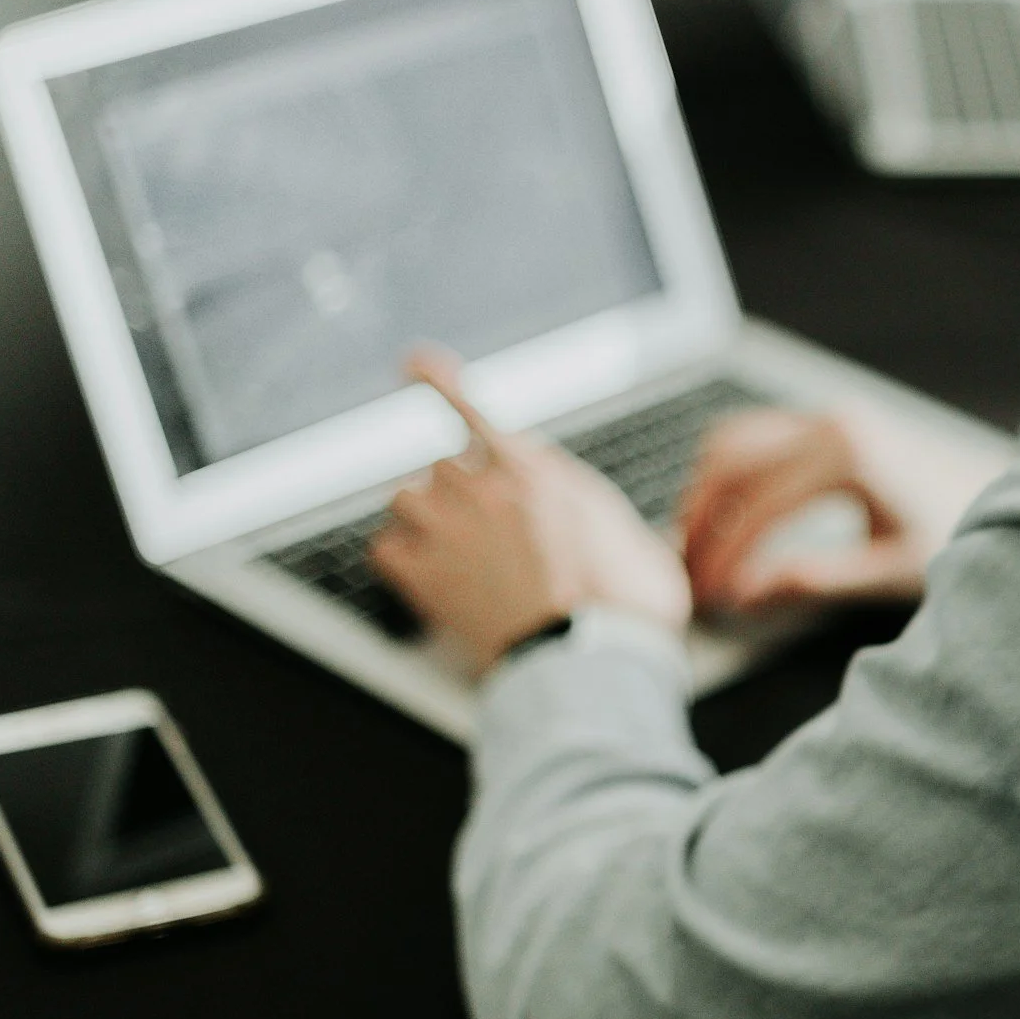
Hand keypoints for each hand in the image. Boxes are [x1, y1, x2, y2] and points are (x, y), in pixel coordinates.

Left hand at [371, 353, 692, 669]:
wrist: (593, 656)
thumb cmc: (626, 604)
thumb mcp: (634, 538)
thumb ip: (608, 518)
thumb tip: (627, 533)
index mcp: (537, 470)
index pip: (472, 410)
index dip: (438, 380)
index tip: (413, 361)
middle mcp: (486, 488)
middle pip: (444, 466)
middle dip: (460, 494)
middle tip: (483, 533)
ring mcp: (449, 529)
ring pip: (406, 499)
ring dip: (423, 521)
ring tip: (453, 554)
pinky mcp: (422, 574)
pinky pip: (386, 549)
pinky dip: (401, 560)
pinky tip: (426, 577)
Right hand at [678, 403, 1007, 612]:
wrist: (994, 493)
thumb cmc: (954, 530)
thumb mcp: (892, 569)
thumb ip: (818, 580)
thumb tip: (747, 594)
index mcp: (849, 455)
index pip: (761, 508)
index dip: (727, 557)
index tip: (711, 598)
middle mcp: (831, 422)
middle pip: (730, 464)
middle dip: (701, 524)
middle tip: (689, 579)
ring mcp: (824, 414)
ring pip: (731, 442)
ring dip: (704, 494)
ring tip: (696, 553)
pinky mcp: (822, 420)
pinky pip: (751, 435)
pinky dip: (724, 475)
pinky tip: (720, 520)